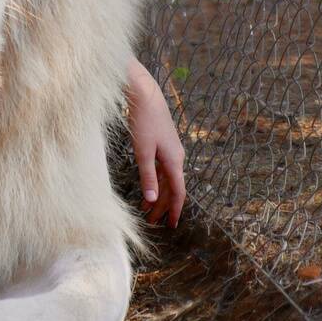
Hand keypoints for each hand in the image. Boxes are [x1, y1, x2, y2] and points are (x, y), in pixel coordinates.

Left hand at [126, 61, 185, 226]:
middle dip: (164, 206)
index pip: (178, 192)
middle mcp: (176, 157)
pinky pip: (163, 170)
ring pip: (167, 180)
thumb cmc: (143, 121)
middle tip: (153, 222)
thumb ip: (147, 176)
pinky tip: (148, 188)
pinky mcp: (163, 145)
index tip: (172, 225)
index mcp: (174, 161)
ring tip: (148, 211)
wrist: (145, 95)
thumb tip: (153, 201)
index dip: (176, 210)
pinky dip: (156, 182)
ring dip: (159, 196)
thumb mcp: (143, 152)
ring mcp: (170, 151)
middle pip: (172, 188)